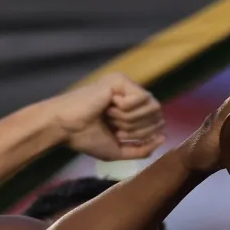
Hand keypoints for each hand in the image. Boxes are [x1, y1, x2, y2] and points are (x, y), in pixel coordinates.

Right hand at [50, 73, 166, 160]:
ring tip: (110, 116)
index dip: (144, 134)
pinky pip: (141, 97)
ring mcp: (126, 87)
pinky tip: (108, 105)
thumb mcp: (118, 150)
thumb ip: (141, 149)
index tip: (119, 135)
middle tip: (114, 127)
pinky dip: (126, 108)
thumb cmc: (85, 138)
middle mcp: (130, 96)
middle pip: (158, 115)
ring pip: (153, 106)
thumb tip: (163, 138)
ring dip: (130, 119)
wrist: (65, 127)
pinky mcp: (121, 80)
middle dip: (138, 129)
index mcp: (130, 111)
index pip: (157, 122)